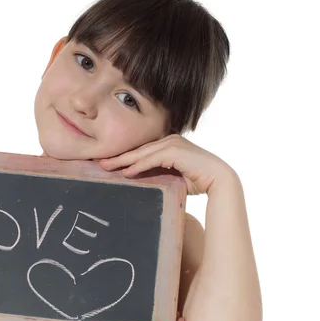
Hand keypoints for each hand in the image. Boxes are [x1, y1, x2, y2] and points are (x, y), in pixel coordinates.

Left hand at [99, 134, 234, 195]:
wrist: (219, 180)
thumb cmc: (198, 180)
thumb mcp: (172, 176)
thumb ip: (158, 174)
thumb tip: (139, 180)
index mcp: (168, 144)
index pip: (142, 150)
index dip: (125, 157)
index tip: (109, 163)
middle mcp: (169, 140)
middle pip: (138, 150)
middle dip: (118, 157)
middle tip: (100, 163)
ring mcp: (172, 143)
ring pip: (142, 153)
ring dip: (123, 160)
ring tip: (106, 167)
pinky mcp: (175, 151)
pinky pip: (151, 159)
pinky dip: (138, 166)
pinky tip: (126, 172)